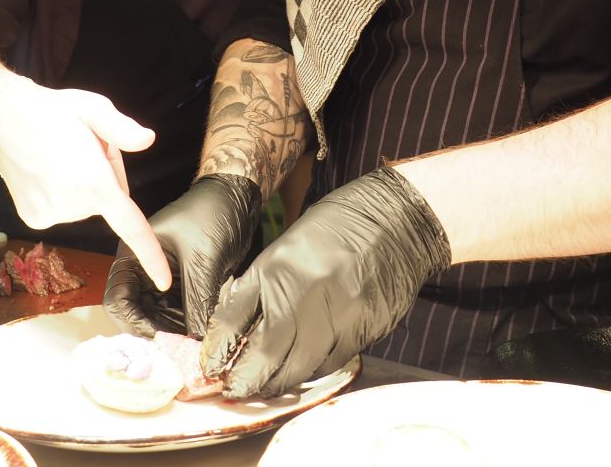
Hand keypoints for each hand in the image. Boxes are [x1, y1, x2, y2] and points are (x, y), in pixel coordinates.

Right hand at [0, 75, 171, 289]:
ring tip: (59, 157)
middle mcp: (71, 205)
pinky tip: (44, 172)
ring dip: (81, 185)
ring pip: (84, 206)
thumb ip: (123, 129)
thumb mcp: (93, 108)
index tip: (163, 282)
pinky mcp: (34, 219)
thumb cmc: (52, 110)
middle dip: (103, 178)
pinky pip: (64, 210)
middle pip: (108, 200)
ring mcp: (50, 216)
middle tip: (80, 150)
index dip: (149, 256)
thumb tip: (147, 140)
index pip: (130, 226)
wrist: (2, 118)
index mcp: (93, 181)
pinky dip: (61, 195)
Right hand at [104, 172, 261, 337]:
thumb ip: (197, 300)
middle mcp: (145, 272)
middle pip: (138, 316)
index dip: (134, 324)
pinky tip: (204, 338)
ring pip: (161, 319)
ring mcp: (166, 281)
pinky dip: (190, 327)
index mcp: (135, 256)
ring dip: (175, 335)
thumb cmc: (213, 212)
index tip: (160, 342)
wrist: (240, 194)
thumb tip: (197, 341)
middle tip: (179, 354)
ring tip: (195, 349)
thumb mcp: (203, 258)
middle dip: (156, 335)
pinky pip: (182, 315)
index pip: (119, 300)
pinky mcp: (188, 286)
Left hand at [200, 166, 450, 397]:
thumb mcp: (291, 242)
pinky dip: (313, 371)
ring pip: (301, 366)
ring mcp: (337, 311)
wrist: (399, 218)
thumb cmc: (341, 224)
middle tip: (236, 392)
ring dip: (280, 384)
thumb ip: (267, 282)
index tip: (211, 366)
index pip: (235, 317)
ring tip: (266, 389)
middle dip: (247, 379)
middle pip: (266, 352)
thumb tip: (243, 325)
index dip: (218, 349)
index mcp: (277, 265)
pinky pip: (332, 362)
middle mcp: (304, 290)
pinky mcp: (364, 327)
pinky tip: (304, 372)